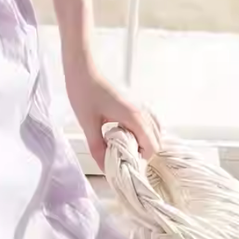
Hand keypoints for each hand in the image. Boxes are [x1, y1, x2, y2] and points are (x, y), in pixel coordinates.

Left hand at [63, 53, 161, 169]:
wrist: (82, 70)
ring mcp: (139, 106)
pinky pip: (147, 122)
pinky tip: (123, 133)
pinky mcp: (133, 104)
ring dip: (142, 141)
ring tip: (121, 144)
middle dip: (143, 151)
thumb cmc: (83, 93)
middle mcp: (141, 111)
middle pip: (157, 140)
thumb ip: (97, 147)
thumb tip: (105, 167)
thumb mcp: (87, 124)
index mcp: (133, 117)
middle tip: (122, 155)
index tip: (124, 162)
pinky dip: (141, 132)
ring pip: (154, 131)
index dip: (141, 158)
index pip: (152, 146)